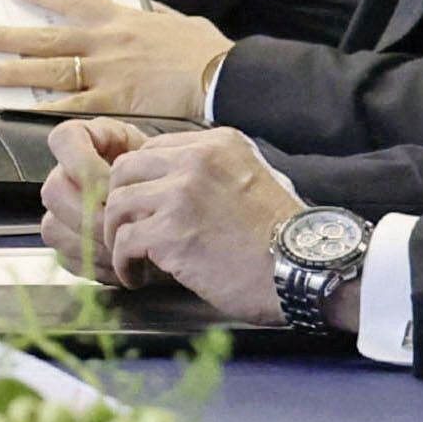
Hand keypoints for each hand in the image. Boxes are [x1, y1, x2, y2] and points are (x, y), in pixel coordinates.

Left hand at [0, 0, 229, 117]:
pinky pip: (71, 107)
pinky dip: (44, 109)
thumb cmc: (206, 50)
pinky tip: (19, 112)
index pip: (71, 0)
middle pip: (46, 38)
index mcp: (120, 18)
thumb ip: (155, 13)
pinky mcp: (114, 101)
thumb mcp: (178, 21)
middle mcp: (105, 42)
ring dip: (13, 73)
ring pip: (49, 70)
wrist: (223, 76)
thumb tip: (146, 6)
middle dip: (7, 37)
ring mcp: (106, 72)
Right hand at [36, 118, 161, 282]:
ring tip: (127, 248)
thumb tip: (118, 199)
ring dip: (93, 243)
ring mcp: (62, 208)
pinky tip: (121, 264)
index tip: (114, 181)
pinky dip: (94, 264)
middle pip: (54, 190)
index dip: (83, 163)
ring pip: (54, 227)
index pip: (63, 140)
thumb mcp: (160, 160)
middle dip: (91, 214)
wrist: (174, 208)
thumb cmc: (168, 179)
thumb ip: (139, 169)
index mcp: (86, 140)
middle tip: (124, 224)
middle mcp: (66, 172)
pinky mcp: (67, 240)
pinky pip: (65, 256)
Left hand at [67, 128, 308, 323]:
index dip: (140, 180)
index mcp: (217, 145)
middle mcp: (195, 161)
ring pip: (116, 205)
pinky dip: (124, 262)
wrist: (306, 269)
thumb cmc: (283, 237)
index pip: (152, 149)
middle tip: (125, 229)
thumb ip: (213, 173)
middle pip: (125, 170)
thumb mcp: (253, 178)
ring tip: (130, 257)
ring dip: (116, 235)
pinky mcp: (171, 233)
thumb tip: (172, 186)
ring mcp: (181, 195)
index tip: (140, 206)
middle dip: (118, 203)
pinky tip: (136, 276)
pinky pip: (124, 242)